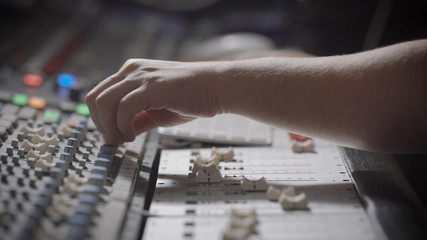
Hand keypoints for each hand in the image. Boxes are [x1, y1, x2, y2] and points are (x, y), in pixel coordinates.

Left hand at [86, 59, 220, 143]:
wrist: (217, 87)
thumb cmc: (192, 97)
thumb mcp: (155, 112)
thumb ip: (134, 121)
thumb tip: (113, 137)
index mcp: (131, 72)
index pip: (99, 94)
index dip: (99, 120)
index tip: (110, 136)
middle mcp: (132, 70)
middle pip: (94, 98)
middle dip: (100, 124)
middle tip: (115, 139)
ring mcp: (141, 76)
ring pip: (103, 102)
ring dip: (109, 127)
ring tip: (125, 138)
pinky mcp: (153, 86)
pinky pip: (124, 108)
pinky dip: (122, 126)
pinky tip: (133, 135)